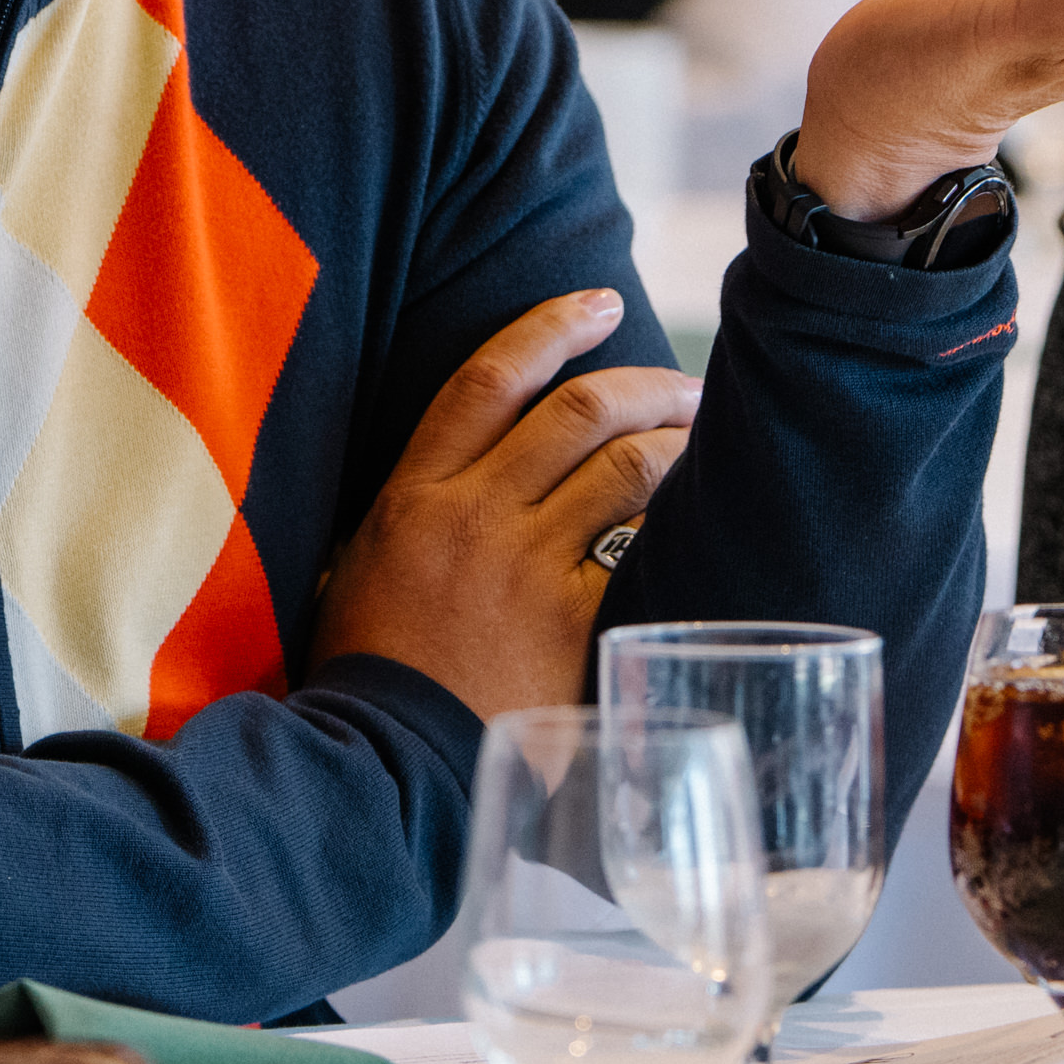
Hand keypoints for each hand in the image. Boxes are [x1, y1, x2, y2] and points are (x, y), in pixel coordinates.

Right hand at [309, 288, 695, 723]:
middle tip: (688, 384)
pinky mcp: (569, 622)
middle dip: (646, 382)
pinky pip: (639, 548)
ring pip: (623, 465)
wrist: (381, 760)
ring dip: (676, 440)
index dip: (550, 326)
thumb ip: (410, 517)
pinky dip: (673, 522)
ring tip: (704, 441)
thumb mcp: (360, 569)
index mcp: (413, 493)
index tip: (598, 303)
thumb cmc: (366, 672)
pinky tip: (695, 518)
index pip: (488, 378)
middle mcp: (471, 513)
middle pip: (577, 409)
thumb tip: (456, 485)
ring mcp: (524, 566)